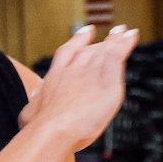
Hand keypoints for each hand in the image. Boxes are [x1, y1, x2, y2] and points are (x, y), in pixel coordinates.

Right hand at [22, 25, 137, 149]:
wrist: (52, 129)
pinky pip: (118, 55)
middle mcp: (73, 68)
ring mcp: (90, 71)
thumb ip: (36, 101)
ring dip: (118, 40)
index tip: (87, 31)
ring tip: (127, 32)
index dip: (79, 40)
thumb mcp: (30, 112)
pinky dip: (126, 44)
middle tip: (115, 33)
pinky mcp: (107, 79)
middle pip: (91, 50)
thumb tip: (36, 95)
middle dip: (103, 42)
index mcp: (55, 75)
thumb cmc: (39, 127)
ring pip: (107, 50)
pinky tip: (132, 36)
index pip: (68, 51)